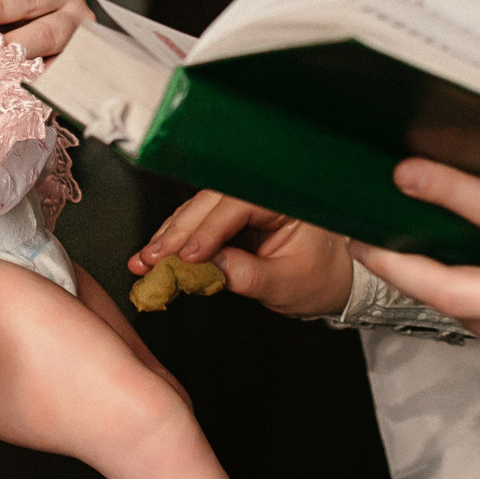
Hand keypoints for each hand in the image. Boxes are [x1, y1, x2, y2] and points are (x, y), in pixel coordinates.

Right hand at [129, 190, 355, 317]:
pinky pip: (199, 223)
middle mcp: (261, 194)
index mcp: (284, 200)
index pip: (238, 206)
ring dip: (169, 236)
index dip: (208, 230)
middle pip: (209, 203)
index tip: (187, 256)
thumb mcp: (287, 284)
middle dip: (178, 232)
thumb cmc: (321, 278)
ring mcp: (243, 203)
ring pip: (197, 211)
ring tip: (145, 261)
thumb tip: (207, 270)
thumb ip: (247, 275)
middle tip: (152, 259)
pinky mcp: (231, 218)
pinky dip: (177, 241)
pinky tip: (156, 256)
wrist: (334, 281)